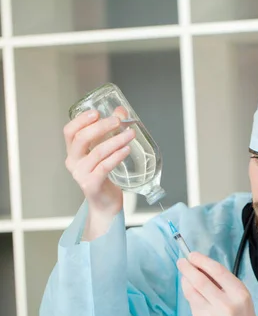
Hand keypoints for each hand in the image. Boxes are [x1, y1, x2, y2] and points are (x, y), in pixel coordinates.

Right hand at [64, 107, 134, 239]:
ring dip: (115, 141)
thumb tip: (121, 111)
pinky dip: (116, 156)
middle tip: (117, 121)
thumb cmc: (105, 175)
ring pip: (97, 152)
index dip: (81, 120)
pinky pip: (104, 167)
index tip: (96, 112)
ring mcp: (81, 174)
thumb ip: (111, 131)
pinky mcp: (91, 184)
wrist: (106, 204)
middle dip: (101, 127)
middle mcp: (73, 162)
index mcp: (73, 152)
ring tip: (130, 134)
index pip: (69, 131)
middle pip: (81, 139)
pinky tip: (126, 150)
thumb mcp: (106, 151)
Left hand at [177, 252, 257, 315]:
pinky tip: (189, 287)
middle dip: (188, 268)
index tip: (192, 255)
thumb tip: (200, 265)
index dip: (202, 261)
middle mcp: (225, 304)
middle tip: (181, 261)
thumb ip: (222, 281)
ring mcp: (211, 315)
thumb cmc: (242, 314)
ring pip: (192, 291)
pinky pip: (191, 302)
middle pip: (201, 281)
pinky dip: (188, 291)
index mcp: (239, 293)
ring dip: (185, 279)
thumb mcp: (240, 294)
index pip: (218, 271)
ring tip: (184, 273)